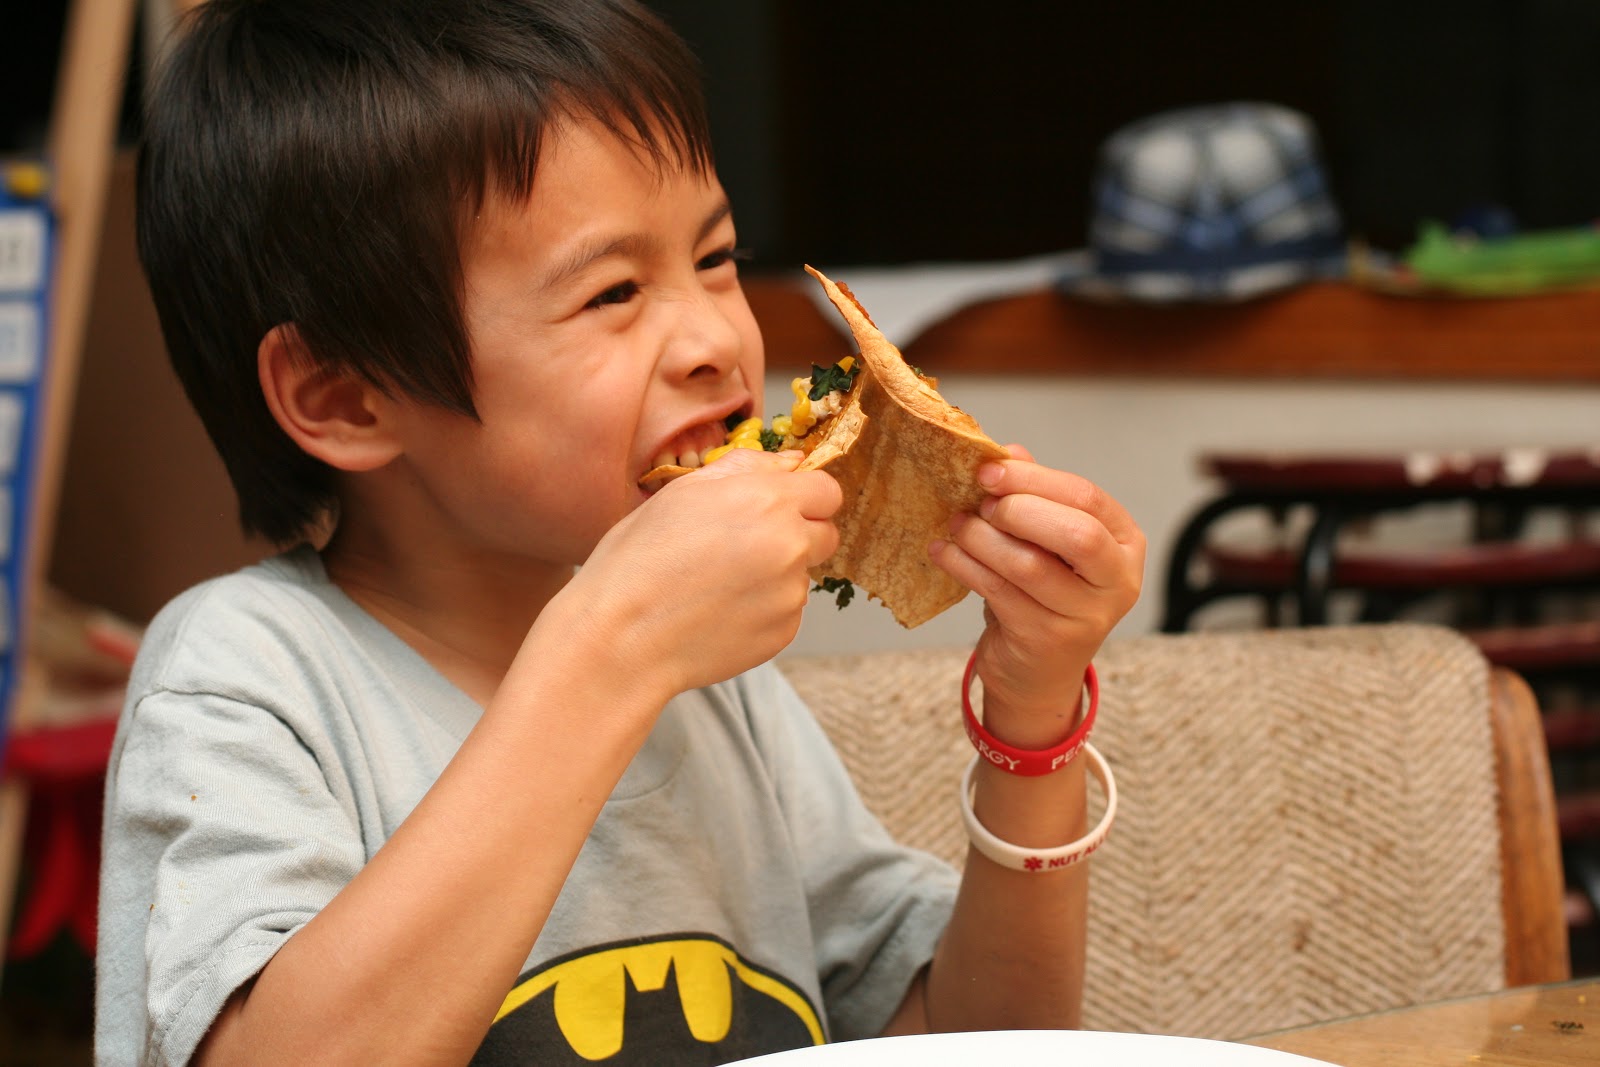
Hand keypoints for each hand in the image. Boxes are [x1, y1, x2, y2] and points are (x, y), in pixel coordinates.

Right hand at [562, 448, 840, 698]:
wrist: (622, 636)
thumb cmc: (639, 560)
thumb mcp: (682, 492)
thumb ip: (746, 469)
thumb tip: (792, 461)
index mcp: (766, 501)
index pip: (827, 491)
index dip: (805, 497)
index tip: (781, 507)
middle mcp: (788, 545)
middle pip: (826, 533)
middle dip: (798, 535)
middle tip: (746, 546)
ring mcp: (790, 593)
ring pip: (803, 574)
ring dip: (777, 575)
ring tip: (720, 583)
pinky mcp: (784, 632)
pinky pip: (788, 611)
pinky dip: (764, 609)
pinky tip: (720, 610)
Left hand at [930, 444, 1143, 727]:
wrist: (1038, 672)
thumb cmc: (1043, 594)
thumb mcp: (1047, 541)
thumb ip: (1035, 495)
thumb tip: (1008, 452)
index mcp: (1125, 544)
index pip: (1088, 498)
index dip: (1035, 479)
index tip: (988, 470)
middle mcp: (1117, 581)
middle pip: (1076, 533)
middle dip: (1019, 510)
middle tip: (979, 504)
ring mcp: (1086, 616)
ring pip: (1030, 565)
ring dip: (983, 538)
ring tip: (956, 525)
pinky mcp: (1047, 639)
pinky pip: (999, 592)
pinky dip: (965, 566)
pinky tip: (944, 552)